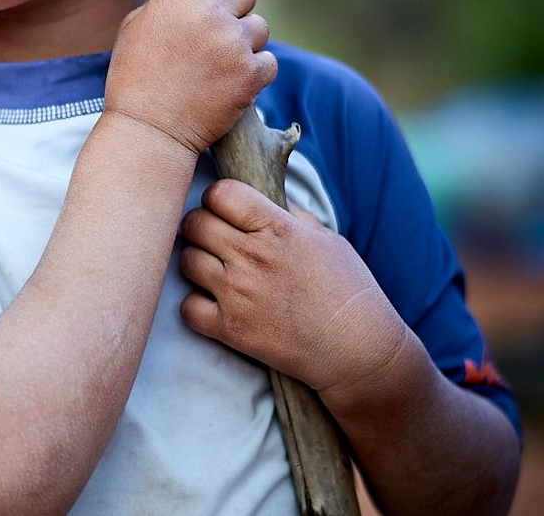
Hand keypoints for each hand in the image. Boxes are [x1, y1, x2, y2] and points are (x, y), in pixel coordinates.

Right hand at [104, 0, 274, 154]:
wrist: (149, 131)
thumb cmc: (136, 77)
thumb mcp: (136, 24)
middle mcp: (209, 13)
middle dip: (233, 7)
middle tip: (213, 33)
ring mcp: (233, 44)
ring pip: (260, 26)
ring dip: (244, 41)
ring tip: (216, 63)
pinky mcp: (251, 74)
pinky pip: (268, 59)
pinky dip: (253, 71)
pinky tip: (227, 82)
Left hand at [178, 178, 408, 407]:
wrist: (361, 353)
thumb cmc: (349, 291)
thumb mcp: (326, 239)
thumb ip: (288, 214)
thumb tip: (260, 193)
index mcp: (278, 229)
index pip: (221, 193)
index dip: (218, 198)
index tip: (226, 210)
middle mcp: (253, 257)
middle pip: (195, 223)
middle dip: (201, 226)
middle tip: (214, 238)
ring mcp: (238, 294)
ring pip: (186, 260)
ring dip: (196, 262)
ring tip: (215, 269)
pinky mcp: (230, 329)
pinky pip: (187, 307)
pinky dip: (195, 305)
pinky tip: (213, 304)